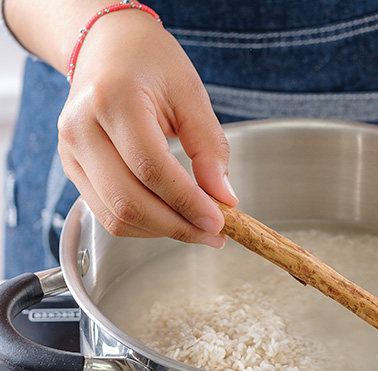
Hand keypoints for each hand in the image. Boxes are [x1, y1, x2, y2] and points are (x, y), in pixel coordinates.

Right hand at [56, 10, 237, 246]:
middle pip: (128, 201)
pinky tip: (171, 217)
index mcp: (113, 100)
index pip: (151, 168)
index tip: (220, 219)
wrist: (108, 47)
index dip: (187, 202)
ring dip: (161, 231)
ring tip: (198, 226)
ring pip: (115, 215)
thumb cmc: (151, 62)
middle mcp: (81, 128)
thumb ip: (209, 147)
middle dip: (177, 226)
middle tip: (214, 232)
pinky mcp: (72, 168)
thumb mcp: (191, 94)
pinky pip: (106, 212)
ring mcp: (70, 152)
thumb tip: (223, 197)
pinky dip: (143, 224)